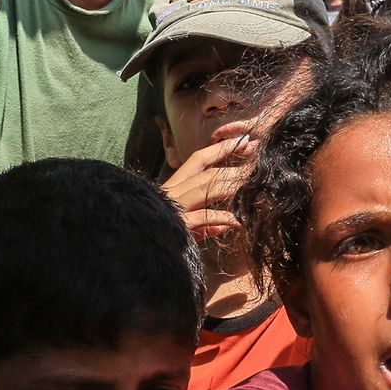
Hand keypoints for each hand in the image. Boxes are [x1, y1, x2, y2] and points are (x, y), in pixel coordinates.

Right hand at [161, 120, 257, 239]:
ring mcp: (174, 206)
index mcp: (173, 186)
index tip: (243, 141)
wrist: (133, 248)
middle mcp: (173, 192)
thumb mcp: (184, 228)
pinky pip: (203, 217)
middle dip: (233, 164)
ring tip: (252, 182)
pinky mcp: (177, 224)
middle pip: (207, 172)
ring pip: (206, 187)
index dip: (221, 149)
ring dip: (230, 184)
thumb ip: (206, 225)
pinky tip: (237, 221)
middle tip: (256, 156)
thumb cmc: (158, 236)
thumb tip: (227, 224)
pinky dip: (222, 217)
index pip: (198, 160)